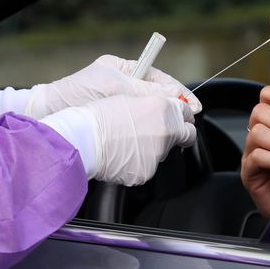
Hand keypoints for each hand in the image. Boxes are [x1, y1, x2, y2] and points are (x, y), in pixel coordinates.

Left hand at [29, 55, 201, 118]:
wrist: (47, 113)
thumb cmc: (76, 94)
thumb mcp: (115, 86)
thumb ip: (145, 90)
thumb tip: (174, 98)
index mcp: (123, 70)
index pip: (160, 80)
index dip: (179, 94)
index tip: (193, 108)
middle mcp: (121, 85)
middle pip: (157, 97)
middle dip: (172, 110)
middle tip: (186, 124)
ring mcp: (115, 103)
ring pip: (148, 113)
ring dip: (159, 123)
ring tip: (170, 134)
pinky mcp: (109, 121)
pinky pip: (135, 126)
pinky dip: (144, 133)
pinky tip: (149, 142)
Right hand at [59, 94, 196, 185]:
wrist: (83, 139)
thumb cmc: (99, 115)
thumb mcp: (129, 97)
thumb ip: (155, 103)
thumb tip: (166, 110)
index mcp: (163, 108)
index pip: (187, 112)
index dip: (182, 115)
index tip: (179, 118)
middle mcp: (166, 131)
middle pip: (185, 135)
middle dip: (177, 133)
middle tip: (161, 132)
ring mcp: (157, 154)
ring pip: (163, 151)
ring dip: (153, 146)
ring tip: (127, 141)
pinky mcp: (146, 171)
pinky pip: (147, 165)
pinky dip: (138, 161)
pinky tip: (121, 154)